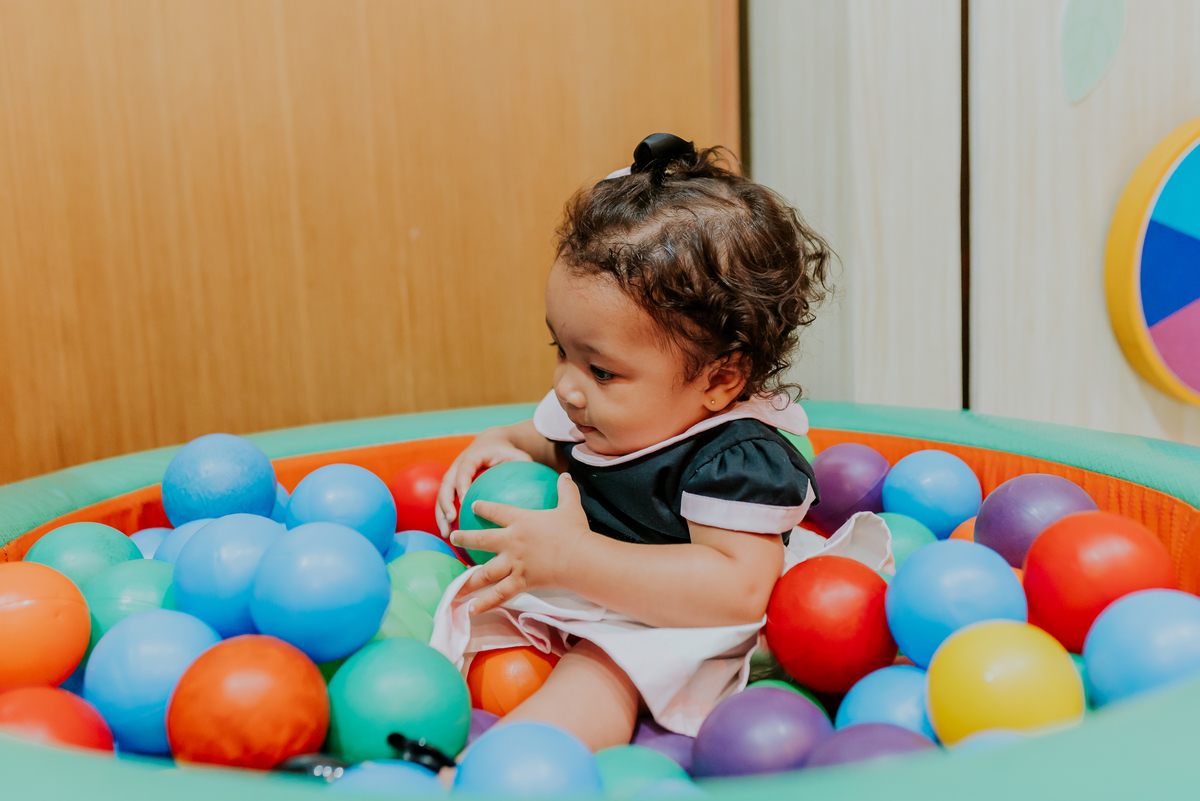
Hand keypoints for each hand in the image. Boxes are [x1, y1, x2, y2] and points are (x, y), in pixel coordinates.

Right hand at [436, 428, 532, 535]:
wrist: (491, 443)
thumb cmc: (507, 452)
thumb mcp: (517, 455)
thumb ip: (525, 466)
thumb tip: (538, 486)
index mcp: (472, 456)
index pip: (464, 470)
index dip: (463, 484)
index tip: (466, 500)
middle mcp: (458, 465)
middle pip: (446, 484)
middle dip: (445, 503)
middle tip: (451, 519)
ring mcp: (452, 475)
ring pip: (442, 495)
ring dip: (440, 514)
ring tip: (446, 534)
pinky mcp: (452, 485)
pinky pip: (446, 502)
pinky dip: (445, 517)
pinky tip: (452, 534)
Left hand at [450, 473, 590, 613]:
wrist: (579, 558)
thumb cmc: (575, 531)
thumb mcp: (571, 506)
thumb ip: (565, 490)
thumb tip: (566, 475)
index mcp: (521, 521)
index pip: (496, 511)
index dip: (482, 508)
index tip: (472, 506)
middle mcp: (511, 542)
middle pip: (481, 540)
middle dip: (464, 538)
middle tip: (453, 538)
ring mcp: (514, 563)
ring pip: (484, 572)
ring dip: (467, 580)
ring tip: (453, 588)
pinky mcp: (521, 582)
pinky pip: (499, 594)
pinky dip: (485, 603)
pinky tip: (472, 609)